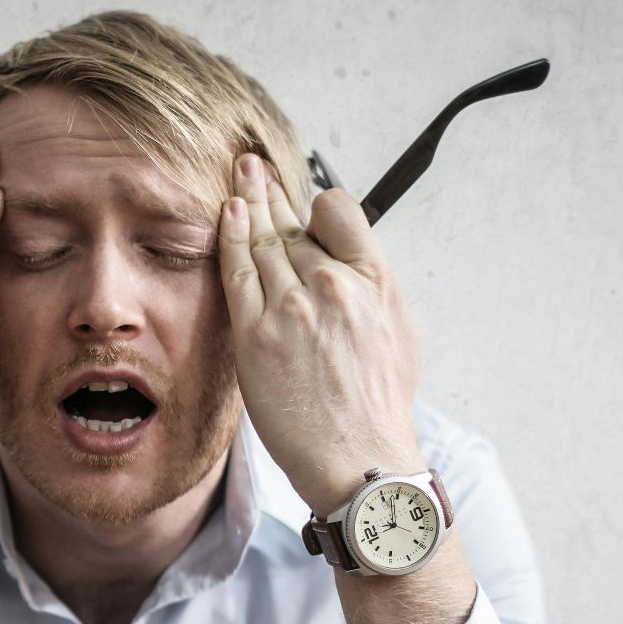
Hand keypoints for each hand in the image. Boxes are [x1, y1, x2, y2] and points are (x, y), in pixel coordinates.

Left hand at [216, 152, 425, 514]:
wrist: (360, 458)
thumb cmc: (378, 405)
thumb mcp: (396, 332)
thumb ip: (369, 288)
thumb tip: (347, 262)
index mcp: (371, 281)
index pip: (338, 212)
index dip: (317, 206)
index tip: (303, 205)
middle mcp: (332, 284)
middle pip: (292, 224)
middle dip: (269, 191)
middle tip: (252, 165)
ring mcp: (291, 307)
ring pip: (262, 240)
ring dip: (246, 204)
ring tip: (237, 178)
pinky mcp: (256, 334)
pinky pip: (237, 271)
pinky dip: (229, 237)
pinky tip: (226, 213)